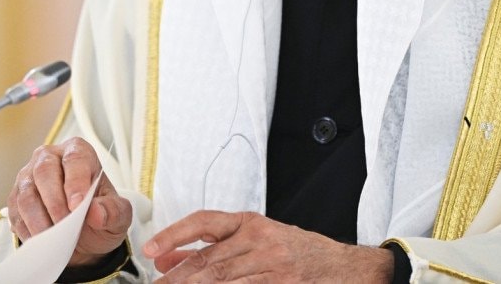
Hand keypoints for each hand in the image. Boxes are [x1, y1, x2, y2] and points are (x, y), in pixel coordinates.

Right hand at [7, 136, 131, 267]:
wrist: (83, 232)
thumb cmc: (100, 214)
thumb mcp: (118, 215)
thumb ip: (113, 212)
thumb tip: (96, 213)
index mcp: (79, 151)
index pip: (75, 159)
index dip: (75, 182)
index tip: (78, 207)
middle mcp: (50, 157)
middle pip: (44, 171)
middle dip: (54, 203)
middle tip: (65, 227)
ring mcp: (29, 176)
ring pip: (26, 194)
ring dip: (39, 220)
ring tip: (54, 239)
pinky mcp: (16, 198)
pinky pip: (16, 213)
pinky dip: (28, 230)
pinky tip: (42, 241)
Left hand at [143, 211, 392, 281]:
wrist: (349, 269)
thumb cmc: (303, 254)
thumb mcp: (259, 240)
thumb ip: (216, 247)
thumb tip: (168, 259)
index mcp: (251, 223)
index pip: (204, 222)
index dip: (174, 235)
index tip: (151, 251)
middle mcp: (260, 240)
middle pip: (208, 260)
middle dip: (177, 278)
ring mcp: (272, 265)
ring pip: (221, 279)